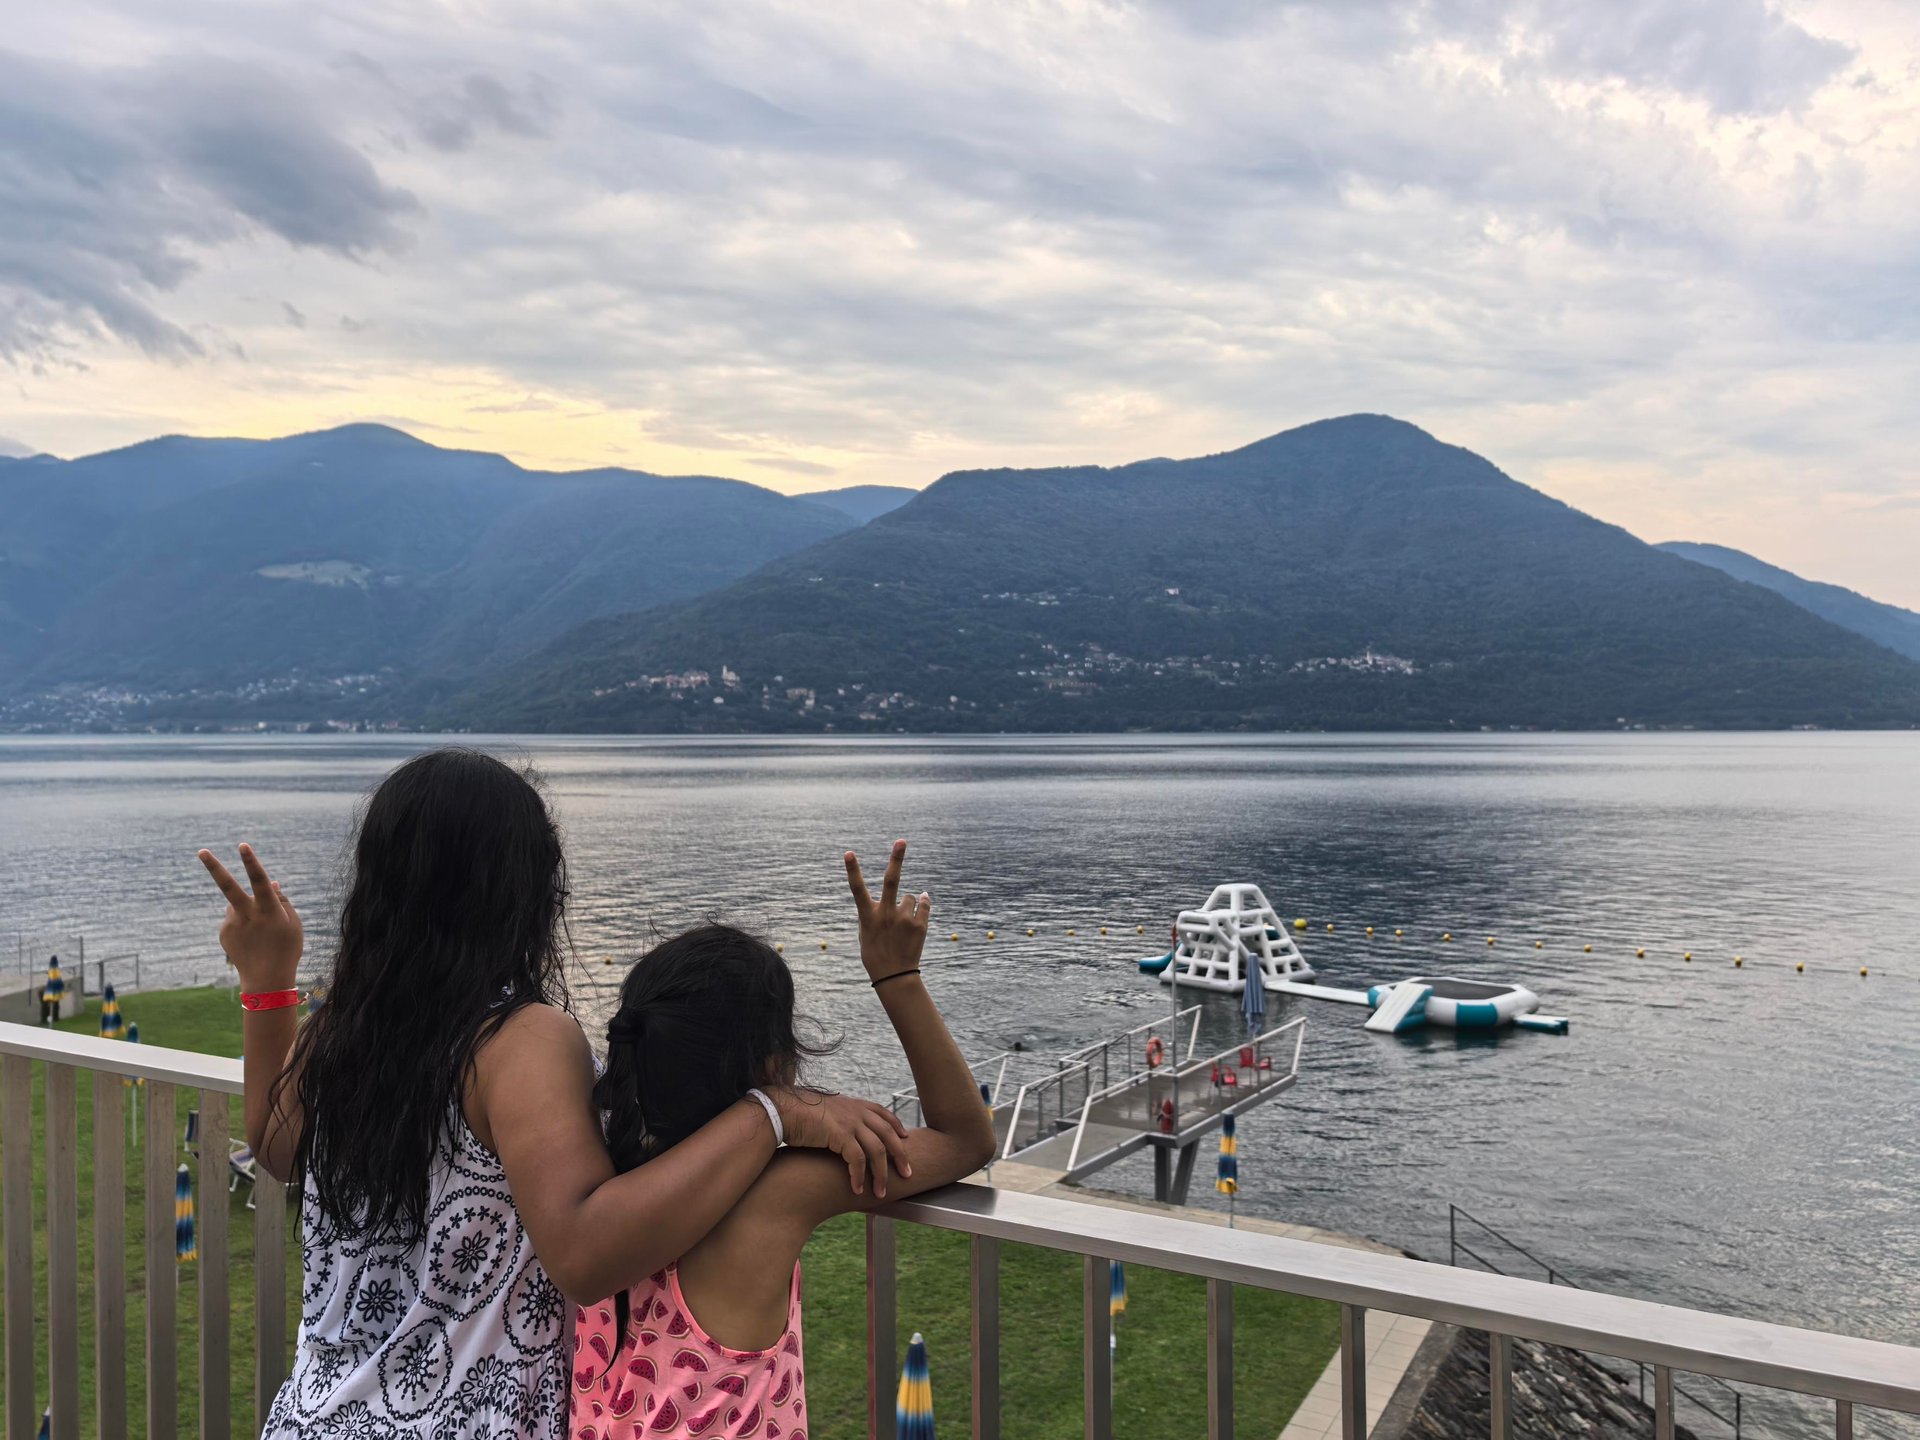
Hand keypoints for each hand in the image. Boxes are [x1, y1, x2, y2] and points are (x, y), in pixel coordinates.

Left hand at [196, 844, 303, 991]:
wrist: (267, 980)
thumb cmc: (287, 949)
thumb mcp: (293, 923)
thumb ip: (281, 900)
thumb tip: (271, 881)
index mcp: (268, 910)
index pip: (259, 880)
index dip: (251, 862)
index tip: (242, 845)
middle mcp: (247, 914)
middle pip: (228, 886)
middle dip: (214, 867)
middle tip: (201, 850)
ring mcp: (232, 924)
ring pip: (237, 904)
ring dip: (246, 909)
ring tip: (261, 933)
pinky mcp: (224, 933)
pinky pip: (233, 919)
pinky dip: (243, 924)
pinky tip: (252, 941)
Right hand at [771, 1088, 911, 1197]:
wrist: (783, 1109)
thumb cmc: (800, 1113)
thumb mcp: (827, 1112)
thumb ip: (841, 1119)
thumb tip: (844, 1132)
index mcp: (855, 1104)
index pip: (884, 1113)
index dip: (897, 1126)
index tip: (905, 1137)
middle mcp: (857, 1112)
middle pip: (888, 1135)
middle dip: (900, 1155)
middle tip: (907, 1173)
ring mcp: (850, 1123)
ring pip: (877, 1151)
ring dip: (881, 1174)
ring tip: (881, 1192)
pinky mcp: (840, 1135)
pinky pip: (857, 1160)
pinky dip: (859, 1176)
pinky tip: (858, 1189)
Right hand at [844, 840, 929, 983]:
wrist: (894, 976)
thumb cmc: (875, 951)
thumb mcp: (867, 931)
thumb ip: (878, 910)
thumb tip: (911, 893)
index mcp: (868, 916)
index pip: (858, 889)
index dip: (853, 870)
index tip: (849, 852)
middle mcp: (886, 914)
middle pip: (891, 880)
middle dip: (896, 858)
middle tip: (901, 841)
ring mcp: (904, 919)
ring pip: (909, 897)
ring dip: (907, 905)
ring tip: (902, 924)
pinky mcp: (920, 925)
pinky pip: (923, 904)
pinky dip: (921, 906)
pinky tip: (915, 918)